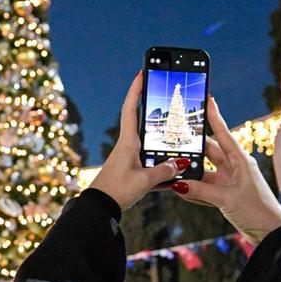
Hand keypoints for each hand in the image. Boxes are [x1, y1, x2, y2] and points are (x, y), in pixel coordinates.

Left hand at [89, 73, 184, 210]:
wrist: (100, 208)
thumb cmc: (116, 191)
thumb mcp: (144, 180)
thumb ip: (164, 171)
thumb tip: (180, 163)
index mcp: (128, 142)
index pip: (131, 109)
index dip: (136, 90)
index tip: (142, 72)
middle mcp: (128, 147)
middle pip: (143, 123)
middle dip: (156, 112)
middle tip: (168, 99)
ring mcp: (130, 159)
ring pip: (151, 147)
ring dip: (164, 145)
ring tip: (180, 140)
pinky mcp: (132, 173)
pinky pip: (152, 166)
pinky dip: (164, 170)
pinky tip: (177, 176)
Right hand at [170, 95, 280, 243]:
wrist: (269, 234)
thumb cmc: (257, 211)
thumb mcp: (227, 199)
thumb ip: (201, 191)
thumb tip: (178, 184)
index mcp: (240, 160)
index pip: (223, 133)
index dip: (214, 116)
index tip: (206, 98)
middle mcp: (233, 167)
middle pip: (208, 150)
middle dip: (192, 145)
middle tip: (174, 136)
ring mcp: (228, 180)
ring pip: (203, 171)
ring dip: (189, 171)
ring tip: (171, 166)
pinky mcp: (224, 194)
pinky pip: (203, 188)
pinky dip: (192, 189)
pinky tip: (179, 188)